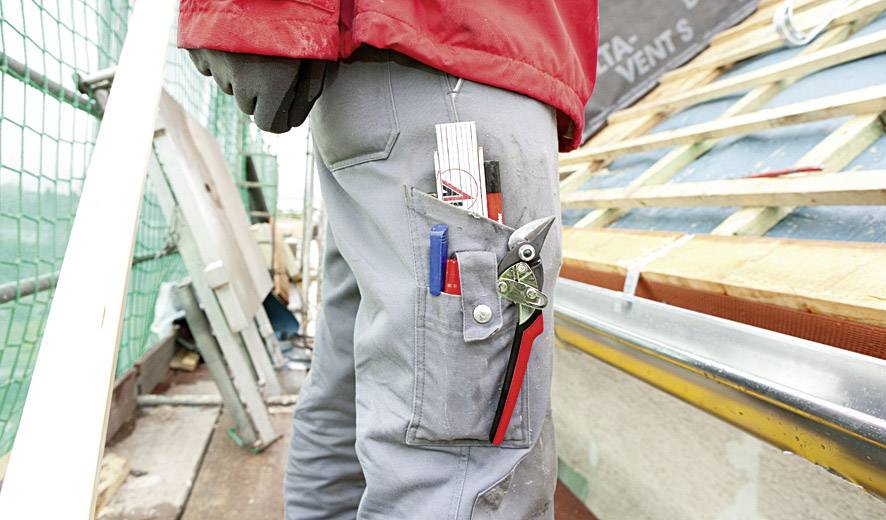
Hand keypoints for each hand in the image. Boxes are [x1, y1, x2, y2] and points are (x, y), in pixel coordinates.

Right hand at [187, 49, 323, 132]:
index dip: (282, 116)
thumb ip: (309, 86)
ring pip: (229, 85)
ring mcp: (214, 63)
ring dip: (242, 75)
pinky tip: (234, 36)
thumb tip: (296, 116)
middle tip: (274, 65)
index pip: (271, 125)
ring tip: (255, 44)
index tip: (288, 104)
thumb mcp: (315, 49)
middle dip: (263, 94)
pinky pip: (209, 65)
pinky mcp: (196, 46)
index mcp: (271, 85)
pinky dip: (221, 58)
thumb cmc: (295, 10)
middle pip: (250, 106)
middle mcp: (238, 81)